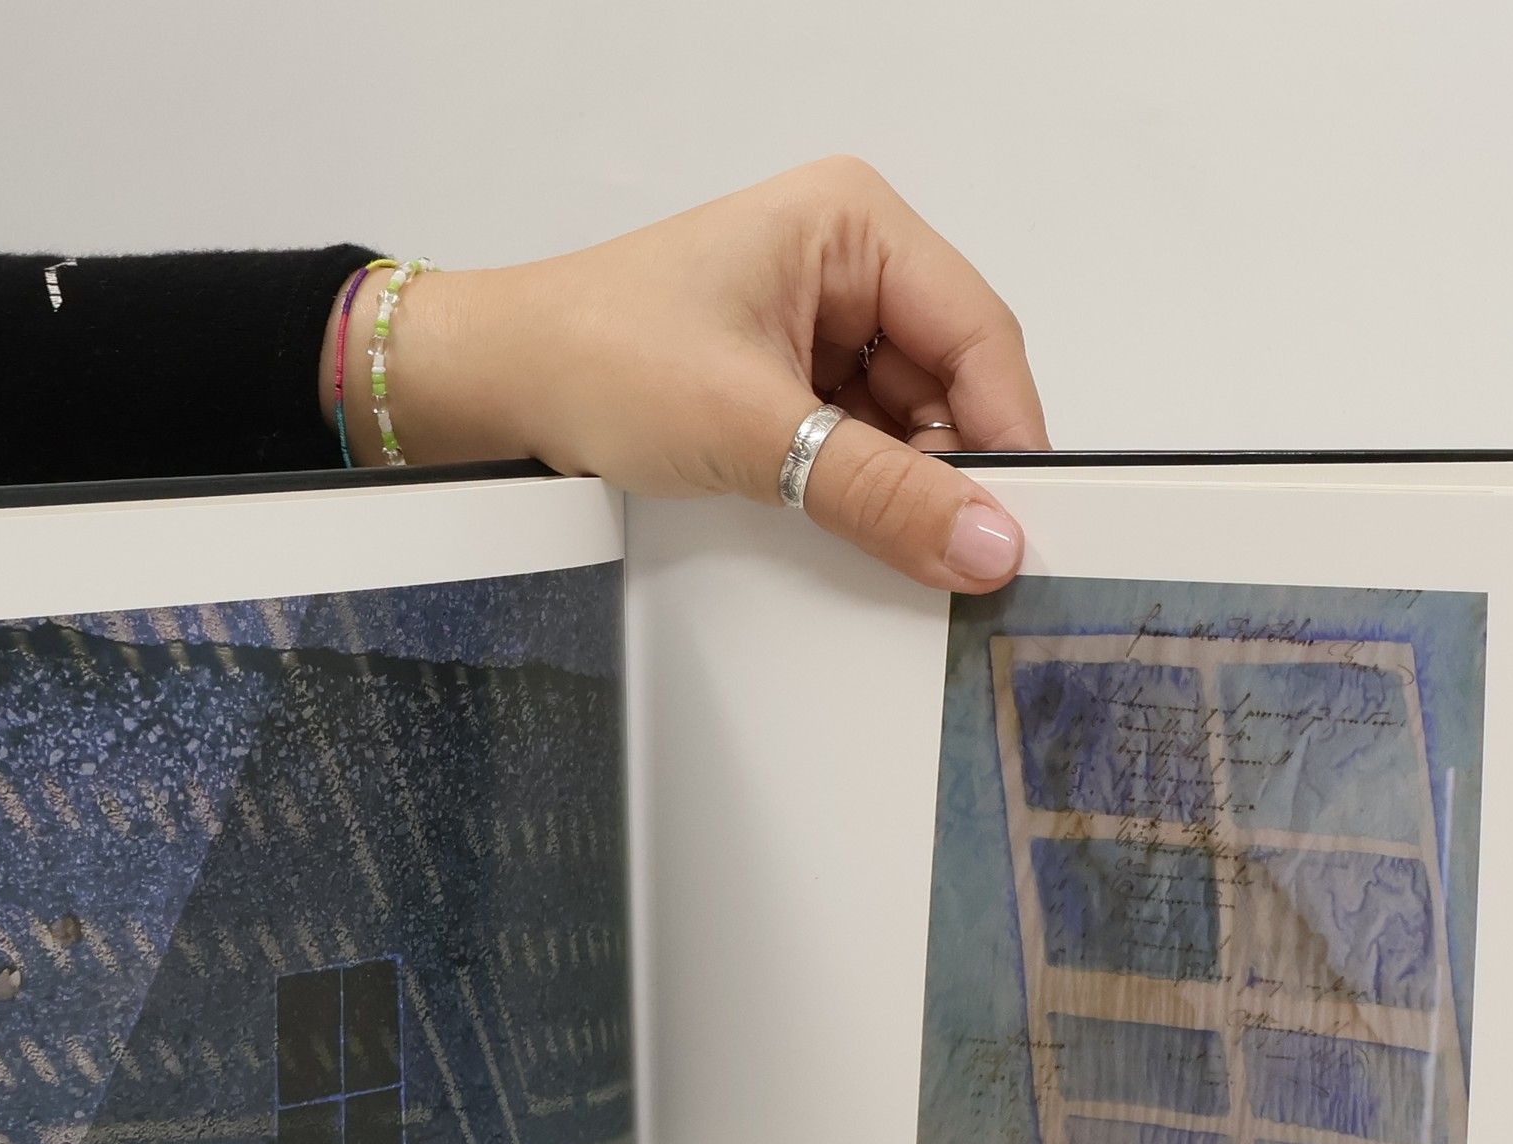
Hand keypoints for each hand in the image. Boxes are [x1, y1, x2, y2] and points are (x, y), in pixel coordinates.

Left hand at [328, 156, 1047, 590]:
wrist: (495, 387)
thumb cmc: (594, 359)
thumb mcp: (754, 430)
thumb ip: (878, 492)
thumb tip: (984, 542)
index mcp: (853, 224)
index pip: (979, 334)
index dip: (1007, 434)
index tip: (1016, 524)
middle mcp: (847, 262)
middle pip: (954, 379)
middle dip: (950, 466)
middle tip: (954, 551)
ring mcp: (820, 322)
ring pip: (911, 420)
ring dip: (901, 483)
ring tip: (881, 537)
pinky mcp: (791, 378)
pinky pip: (863, 440)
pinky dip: (863, 488)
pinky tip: (846, 524)